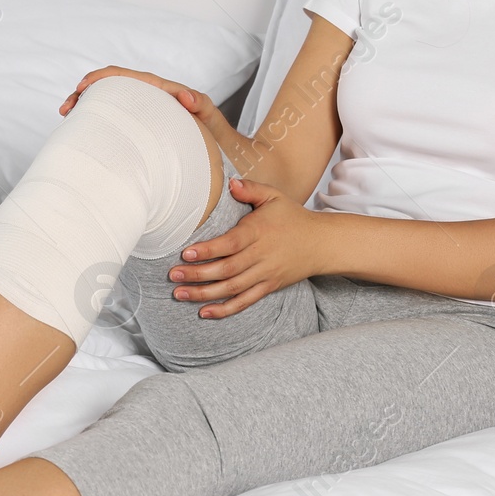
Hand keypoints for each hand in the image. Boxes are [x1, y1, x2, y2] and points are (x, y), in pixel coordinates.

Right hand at [58, 65, 223, 133]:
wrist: (225, 156)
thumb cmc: (218, 136)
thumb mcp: (212, 119)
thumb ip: (202, 104)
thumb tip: (185, 95)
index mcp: (163, 93)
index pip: (129, 78)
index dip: (103, 78)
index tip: (83, 87)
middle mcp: (151, 100)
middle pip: (112, 87)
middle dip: (85, 92)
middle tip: (67, 108)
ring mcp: (145, 114)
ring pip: (110, 104)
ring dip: (88, 107)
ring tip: (69, 117)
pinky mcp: (142, 130)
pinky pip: (116, 120)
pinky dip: (99, 122)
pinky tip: (85, 133)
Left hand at [168, 178, 325, 318]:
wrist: (322, 243)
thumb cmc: (293, 217)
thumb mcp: (274, 196)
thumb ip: (251, 189)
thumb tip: (229, 183)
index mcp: (259, 231)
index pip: (231, 243)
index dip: (208, 250)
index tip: (186, 253)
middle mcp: (261, 255)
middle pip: (226, 269)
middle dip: (197, 274)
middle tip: (173, 276)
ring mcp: (265, 274)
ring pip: (232, 288)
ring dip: (204, 294)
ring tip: (179, 294)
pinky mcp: (269, 287)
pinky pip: (245, 301)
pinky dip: (225, 309)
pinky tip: (204, 312)